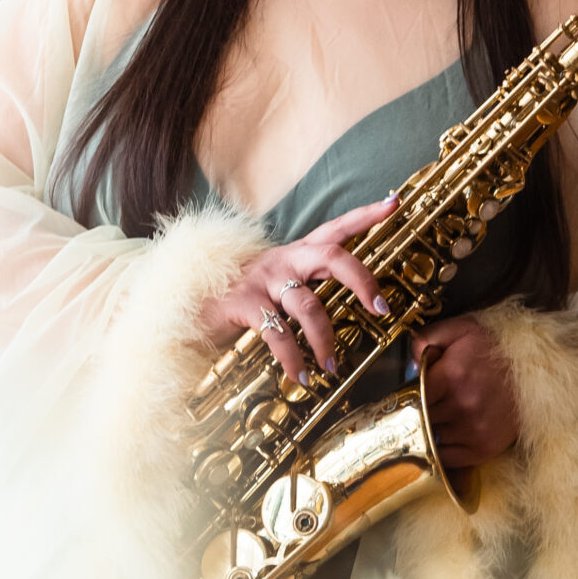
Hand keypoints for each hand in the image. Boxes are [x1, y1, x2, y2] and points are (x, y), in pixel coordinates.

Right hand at [196, 195, 399, 382]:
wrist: (183, 301)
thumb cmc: (237, 297)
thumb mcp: (274, 285)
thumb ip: (303, 292)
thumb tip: (338, 317)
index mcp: (294, 253)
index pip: (335, 228)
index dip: (364, 216)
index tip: (394, 202)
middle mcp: (283, 260)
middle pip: (331, 257)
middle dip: (362, 280)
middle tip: (381, 307)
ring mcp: (263, 281)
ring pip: (309, 305)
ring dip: (325, 339)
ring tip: (331, 366)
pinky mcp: (244, 304)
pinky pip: (277, 333)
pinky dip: (292, 358)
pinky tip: (299, 376)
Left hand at [410, 316, 519, 469]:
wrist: (539, 368)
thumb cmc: (497, 348)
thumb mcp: (463, 329)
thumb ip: (428, 337)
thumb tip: (408, 357)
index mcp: (452, 376)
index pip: (411, 396)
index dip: (405, 396)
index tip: (404, 395)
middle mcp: (462, 406)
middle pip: (418, 419)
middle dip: (415, 413)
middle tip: (416, 407)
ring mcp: (474, 430)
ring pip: (431, 438)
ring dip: (429, 431)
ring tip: (435, 419)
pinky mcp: (485, 448)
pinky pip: (447, 458)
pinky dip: (440, 450)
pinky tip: (444, 436)